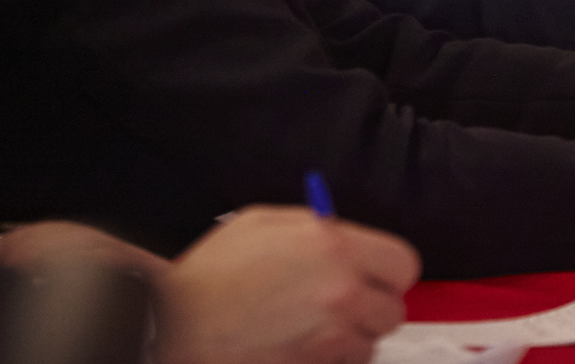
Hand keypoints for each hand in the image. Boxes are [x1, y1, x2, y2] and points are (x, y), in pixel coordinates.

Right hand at [0, 212, 419, 363]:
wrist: (171, 319)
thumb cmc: (209, 271)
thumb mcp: (266, 224)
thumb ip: (318, 229)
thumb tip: (344, 238)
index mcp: (334, 248)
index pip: (403, 264)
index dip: (388, 271)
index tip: (376, 276)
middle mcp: (340, 294)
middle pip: (392, 312)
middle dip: (369, 308)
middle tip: (341, 303)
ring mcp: (328, 340)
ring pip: (368, 347)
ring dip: (347, 340)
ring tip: (309, 328)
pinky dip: (326, 361)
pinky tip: (296, 347)